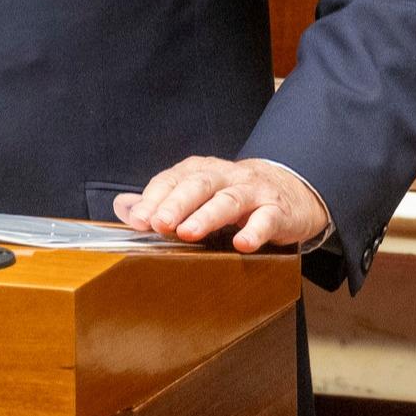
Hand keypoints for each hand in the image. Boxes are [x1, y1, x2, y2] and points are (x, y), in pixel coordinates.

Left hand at [111, 156, 327, 252]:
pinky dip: (254, 230)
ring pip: (228, 200)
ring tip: (188, 233)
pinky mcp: (277, 210)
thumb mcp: (198, 194)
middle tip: (158, 224)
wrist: (292, 191)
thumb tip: (123, 207)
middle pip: (198, 185)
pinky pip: (266, 219)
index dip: (154, 198)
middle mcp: (226, 177)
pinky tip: (242, 243)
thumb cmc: (235, 196)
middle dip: (176, 204)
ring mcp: (252, 192)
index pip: (173, 179)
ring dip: (207, 216)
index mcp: (202, 171)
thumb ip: (161, 201)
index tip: (138, 219)